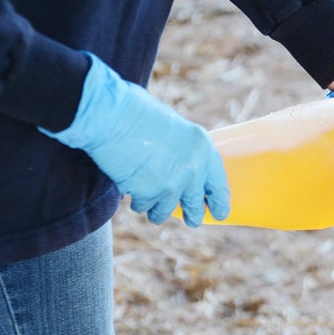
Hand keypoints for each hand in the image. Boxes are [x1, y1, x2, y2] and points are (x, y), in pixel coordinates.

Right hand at [39, 53, 229, 226]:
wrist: (113, 116)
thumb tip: (189, 181)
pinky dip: (136, 200)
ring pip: (165, 211)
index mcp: (204, 149)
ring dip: (156, 207)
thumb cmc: (140, 114)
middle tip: (192, 220)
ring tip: (147, 192)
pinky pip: (143, 207)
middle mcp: (193, 170)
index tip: (220, 213)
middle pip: (195, 206)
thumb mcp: (178, 130)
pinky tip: (131, 183)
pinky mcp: (148, 194)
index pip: (219, 186)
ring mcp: (171, 185)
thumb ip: (187, 155)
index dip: (220, 202)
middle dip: (193, 216)